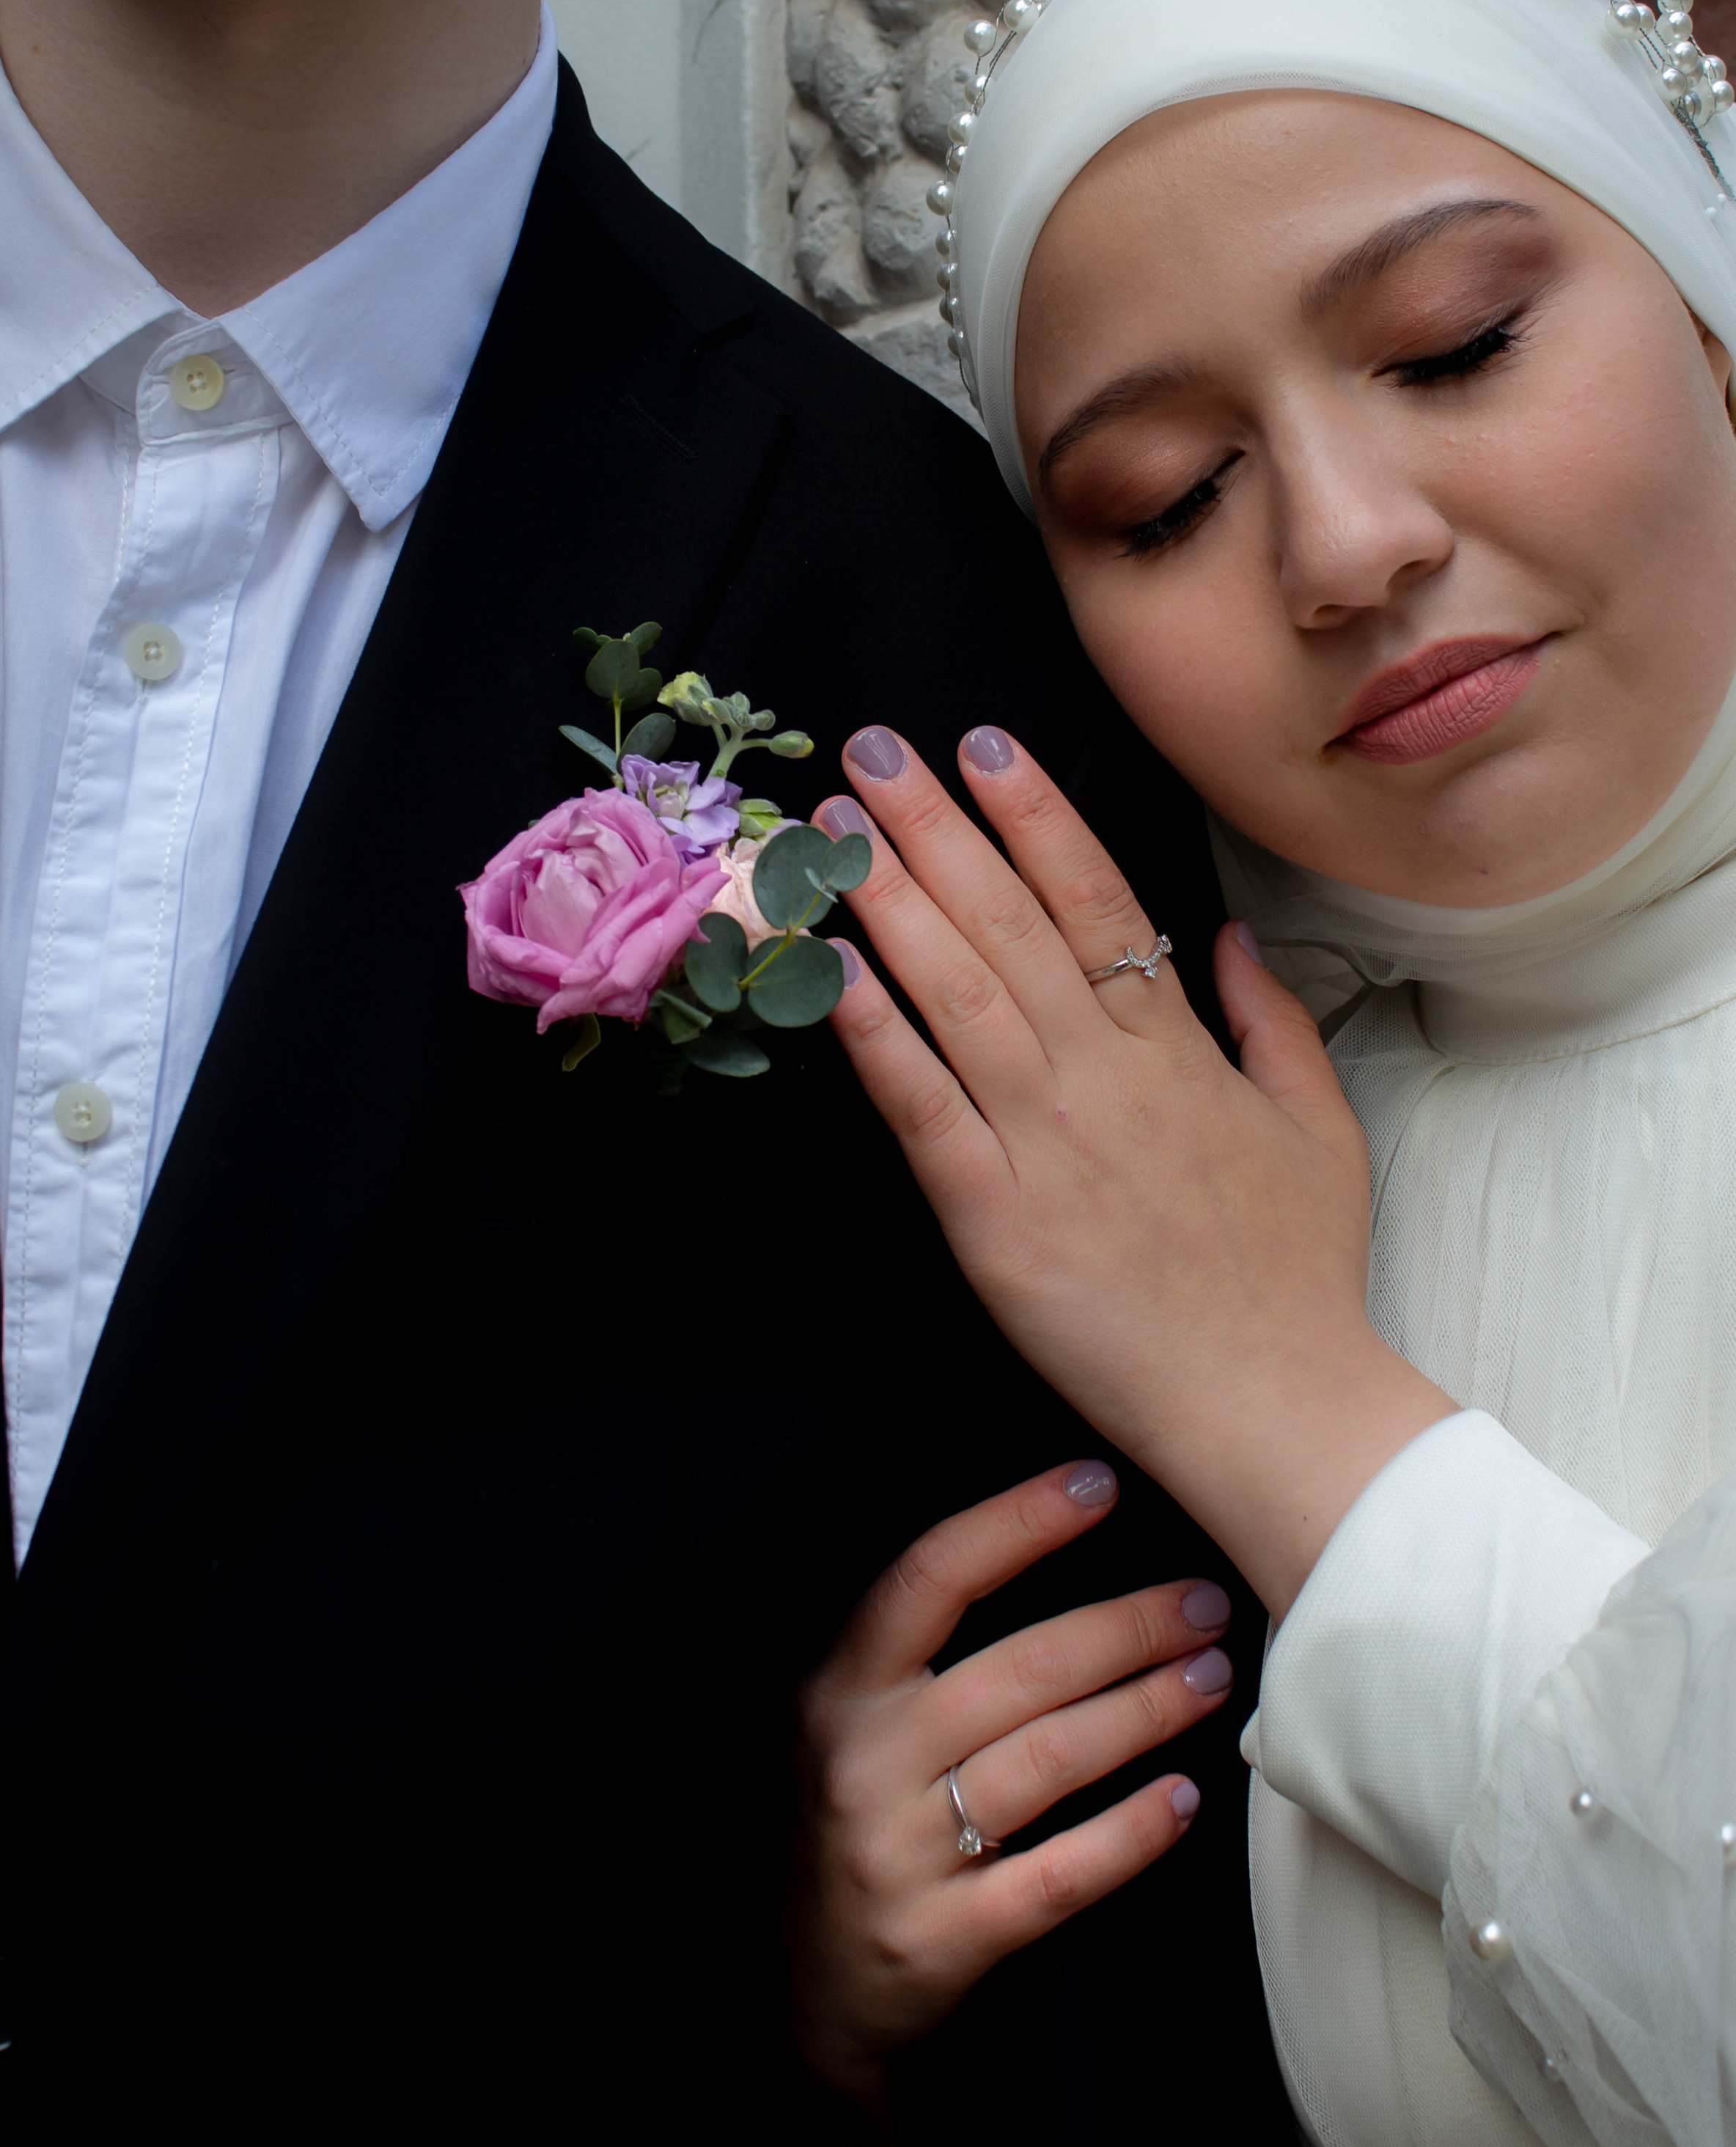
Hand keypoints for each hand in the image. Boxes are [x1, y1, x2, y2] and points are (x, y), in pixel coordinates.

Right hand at [789, 1459, 1233, 2134]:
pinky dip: (1128, 1835)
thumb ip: (929, 1654)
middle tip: (1204, 1603)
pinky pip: (1056, 1876)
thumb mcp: (857, 1723)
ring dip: (1144, 1711)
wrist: (807, 1985)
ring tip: (1211, 1679)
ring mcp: (901, 1852)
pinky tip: (1182, 1800)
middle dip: (1126, 1627)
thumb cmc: (859, 1820)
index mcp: (842, 1689)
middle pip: (1017, 1670)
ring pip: (1047, 1761)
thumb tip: (1056, 1555)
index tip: (1099, 1483)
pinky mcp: (943, 1937)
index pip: (929, 1578)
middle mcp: (865, 1760)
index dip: (1016, 1524)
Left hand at [816, 727, 1453, 1617]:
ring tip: (832, 823)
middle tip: (872, 746)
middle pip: (1005, 921)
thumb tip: (1225, 933)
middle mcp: (1103, 1073)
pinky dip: (872, 1033)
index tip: (982, 744)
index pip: (1095, 898)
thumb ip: (1270, 1017)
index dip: (1034, 813)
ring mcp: (1044, 1140)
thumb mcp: (1319, 1124)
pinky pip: (921, 1106)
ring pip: (954, 991)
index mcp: (1176, 1047)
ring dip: (888, 898)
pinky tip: (827, 966)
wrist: (1277, 1401)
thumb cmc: (1298, 1272)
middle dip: (934, 825)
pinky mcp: (992, 1217)